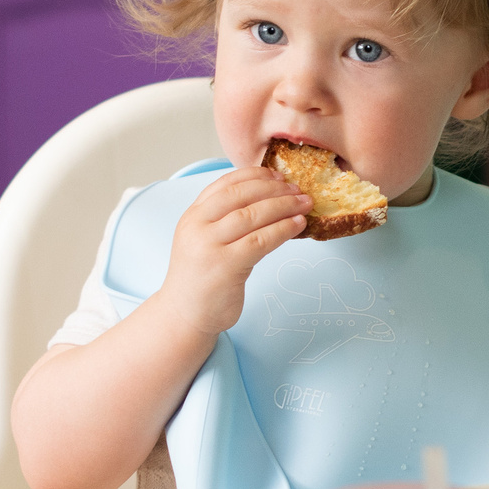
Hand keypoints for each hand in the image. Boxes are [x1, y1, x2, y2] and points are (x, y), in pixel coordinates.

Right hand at [150, 166, 309, 339]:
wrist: (184, 314)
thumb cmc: (202, 278)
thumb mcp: (205, 240)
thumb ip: (225, 220)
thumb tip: (269, 199)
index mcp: (193, 215)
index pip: (224, 184)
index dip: (254, 175)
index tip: (278, 175)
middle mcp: (197, 226)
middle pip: (240, 195)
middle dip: (273, 188)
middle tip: (298, 189)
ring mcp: (209, 246)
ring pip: (252, 215)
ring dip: (283, 206)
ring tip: (304, 204)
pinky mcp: (225, 266)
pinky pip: (260, 241)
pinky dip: (282, 229)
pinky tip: (297, 225)